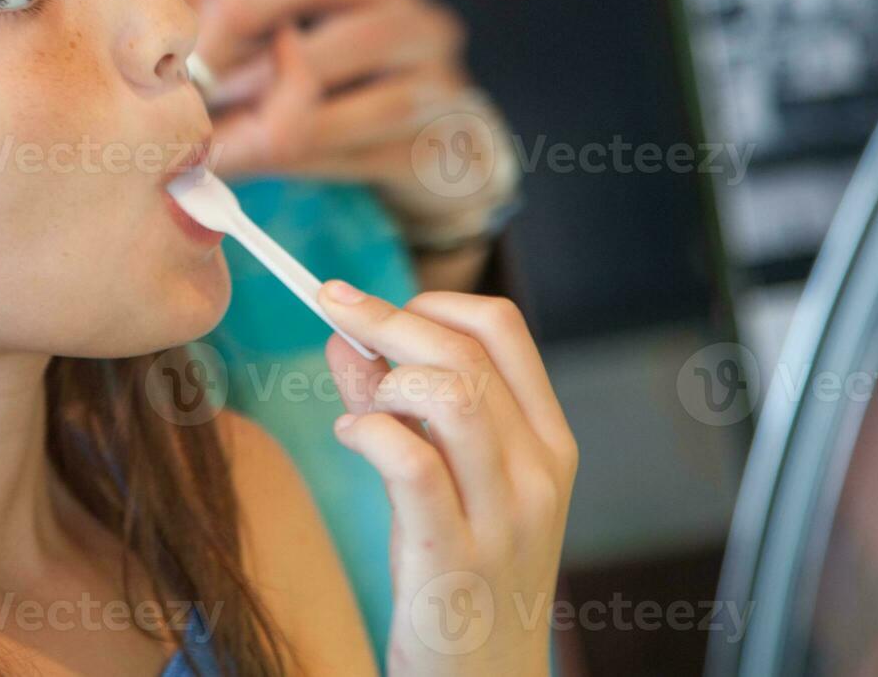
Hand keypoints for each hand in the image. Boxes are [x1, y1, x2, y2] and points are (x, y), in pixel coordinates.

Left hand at [315, 281, 575, 675]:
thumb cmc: (463, 578)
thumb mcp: (445, 483)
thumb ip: (396, 406)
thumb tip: (346, 335)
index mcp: (547, 442)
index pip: (502, 328)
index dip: (432, 299)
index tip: (376, 306)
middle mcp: (536, 471)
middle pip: (465, 351)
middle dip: (386, 317)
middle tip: (331, 308)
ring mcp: (502, 516)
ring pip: (449, 396)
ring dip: (385, 381)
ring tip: (360, 408)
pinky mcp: (454, 558)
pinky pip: (412, 464)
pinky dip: (368, 431)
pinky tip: (349, 437)